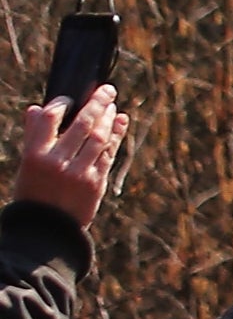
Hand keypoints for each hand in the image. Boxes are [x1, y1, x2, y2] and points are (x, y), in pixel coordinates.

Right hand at [12, 87, 123, 230]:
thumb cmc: (34, 192)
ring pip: (99, 137)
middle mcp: (57, 163)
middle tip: (107, 90)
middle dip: (97, 103)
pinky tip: (120, 122)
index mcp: (34, 156)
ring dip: (108, 118)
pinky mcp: (96, 183)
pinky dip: (116, 135)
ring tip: (112, 105)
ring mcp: (78, 173)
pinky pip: (109, 153)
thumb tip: (37, 108)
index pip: (49, 119)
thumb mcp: (26, 165)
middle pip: (81, 124)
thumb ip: (34, 136)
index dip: (61, 104)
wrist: (47, 229)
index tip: (70, 98)